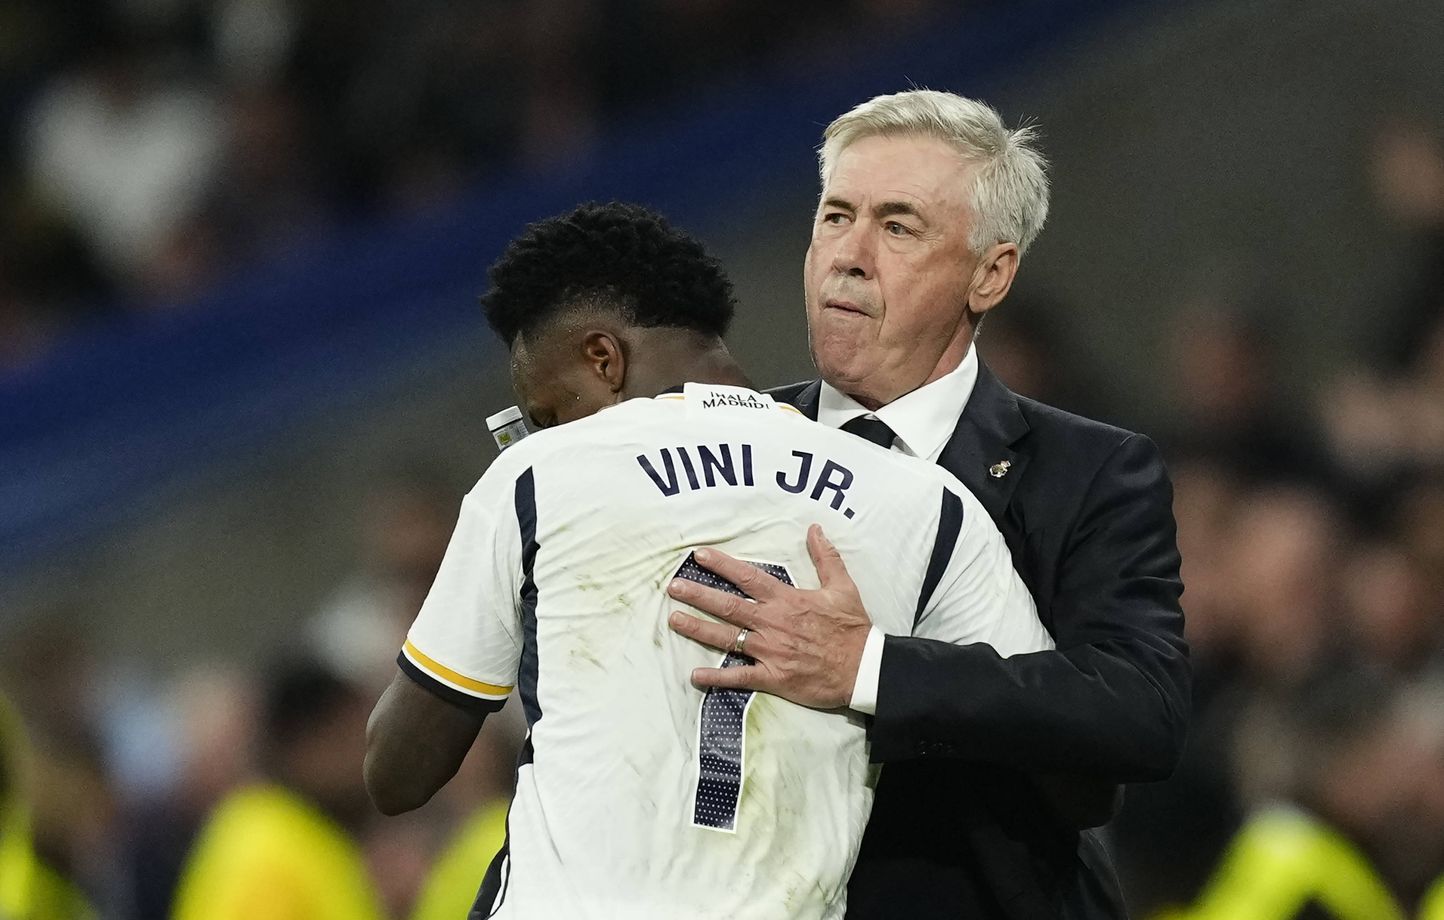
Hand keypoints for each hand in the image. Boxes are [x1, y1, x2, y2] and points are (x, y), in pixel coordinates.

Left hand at [666, 524, 870, 709]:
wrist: (863, 668)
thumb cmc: (853, 629)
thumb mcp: (843, 587)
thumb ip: (825, 557)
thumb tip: (815, 529)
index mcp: (787, 600)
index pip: (748, 577)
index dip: (722, 565)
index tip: (700, 555)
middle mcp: (773, 623)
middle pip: (728, 606)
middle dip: (698, 595)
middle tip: (674, 587)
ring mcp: (770, 651)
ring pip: (727, 638)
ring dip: (698, 629)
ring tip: (674, 620)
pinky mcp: (773, 677)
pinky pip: (740, 677)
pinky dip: (717, 678)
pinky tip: (695, 676)